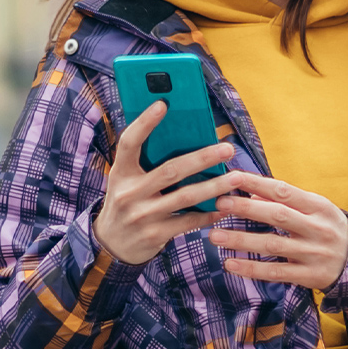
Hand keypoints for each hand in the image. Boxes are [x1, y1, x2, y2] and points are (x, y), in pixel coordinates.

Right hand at [95, 101, 244, 264]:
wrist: (111, 244)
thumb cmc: (126, 202)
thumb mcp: (126, 180)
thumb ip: (146, 162)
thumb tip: (184, 137)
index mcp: (121, 172)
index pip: (129, 142)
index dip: (144, 123)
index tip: (163, 104)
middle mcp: (129, 192)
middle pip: (170, 170)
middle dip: (202, 158)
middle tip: (227, 149)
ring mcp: (142, 215)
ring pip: (185, 196)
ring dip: (214, 187)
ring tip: (236, 177)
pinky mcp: (155, 234)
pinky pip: (188, 221)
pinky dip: (209, 214)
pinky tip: (225, 206)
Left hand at [208, 173, 347, 290]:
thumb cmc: (327, 229)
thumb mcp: (315, 210)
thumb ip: (286, 201)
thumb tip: (250, 191)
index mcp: (319, 206)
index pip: (284, 190)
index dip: (257, 182)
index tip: (232, 177)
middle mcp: (317, 228)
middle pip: (277, 215)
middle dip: (246, 208)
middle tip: (219, 203)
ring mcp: (314, 253)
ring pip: (272, 244)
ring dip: (241, 240)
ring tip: (214, 235)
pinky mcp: (309, 276)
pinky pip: (276, 272)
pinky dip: (251, 268)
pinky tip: (229, 264)